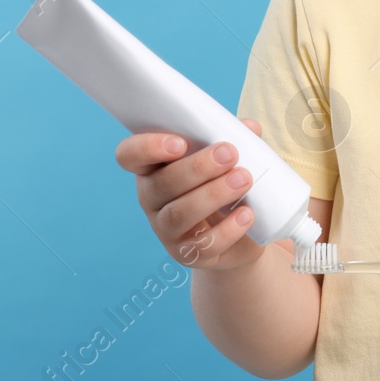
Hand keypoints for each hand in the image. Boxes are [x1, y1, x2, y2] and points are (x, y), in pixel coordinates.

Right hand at [115, 118, 267, 272]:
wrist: (241, 229)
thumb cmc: (225, 181)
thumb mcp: (229, 157)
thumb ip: (236, 138)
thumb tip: (249, 127)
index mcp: (154, 167)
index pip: (130, 156)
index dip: (147, 148)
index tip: (180, 143)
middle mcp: (152, 198)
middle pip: (162, 184)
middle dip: (197, 167)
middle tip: (229, 154)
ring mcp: (166, 229)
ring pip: (179, 214)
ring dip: (213, 195)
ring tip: (244, 180)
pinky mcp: (187, 254)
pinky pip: (203, 244)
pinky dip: (228, 229)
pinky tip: (247, 214)